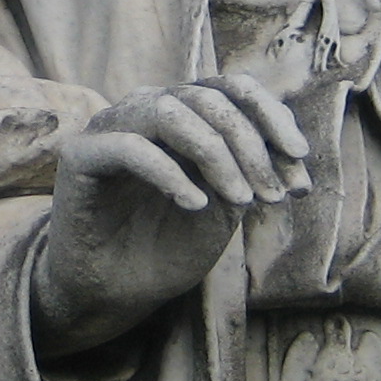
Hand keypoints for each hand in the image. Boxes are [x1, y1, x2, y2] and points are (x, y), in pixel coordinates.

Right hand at [33, 78, 308, 353]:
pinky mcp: (80, 156)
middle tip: (274, 196)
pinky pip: (130, 148)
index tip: (301, 160)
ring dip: (216, 154)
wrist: (114, 292)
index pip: (231, 88)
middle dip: (252, 146)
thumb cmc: (167, 247)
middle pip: (208, 98)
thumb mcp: (224, 207)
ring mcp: (109, 127)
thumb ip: (249, 171)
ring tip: (241, 200)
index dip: (271, 117)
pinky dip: (170, 174)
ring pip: (169, 111)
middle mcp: (144, 109)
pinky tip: (195, 205)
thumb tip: (291, 150)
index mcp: (181, 112)